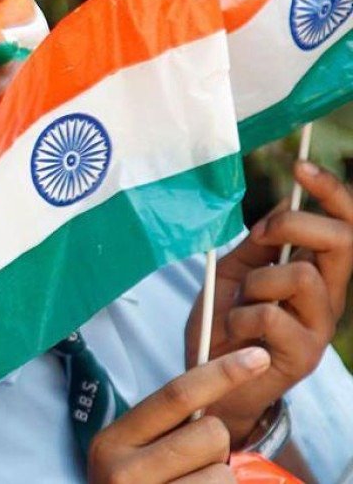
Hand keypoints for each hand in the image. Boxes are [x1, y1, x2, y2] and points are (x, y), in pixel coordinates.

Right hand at [89, 347, 270, 483]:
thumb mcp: (132, 456)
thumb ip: (164, 429)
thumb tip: (216, 387)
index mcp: (111, 441)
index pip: (175, 394)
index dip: (221, 372)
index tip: (255, 357)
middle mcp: (121, 470)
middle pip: (209, 434)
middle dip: (214, 448)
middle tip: (188, 468)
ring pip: (224, 473)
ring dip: (218, 481)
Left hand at [185, 161, 352, 443]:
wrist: (209, 381)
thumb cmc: (223, 324)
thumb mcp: (237, 272)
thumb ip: (262, 243)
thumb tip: (284, 199)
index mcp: (316, 272)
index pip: (346, 225)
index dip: (332, 192)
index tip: (301, 165)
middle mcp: (329, 297)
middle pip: (342, 241)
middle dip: (296, 226)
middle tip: (261, 235)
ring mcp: (319, 327)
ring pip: (302, 277)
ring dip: (257, 282)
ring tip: (241, 304)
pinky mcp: (304, 355)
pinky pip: (271, 315)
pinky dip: (242, 317)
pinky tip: (235, 334)